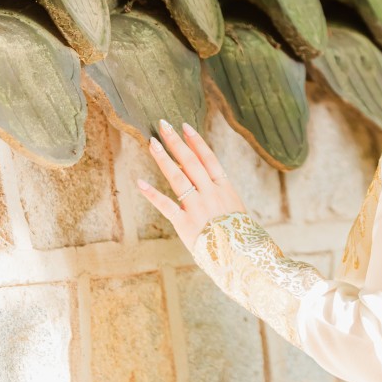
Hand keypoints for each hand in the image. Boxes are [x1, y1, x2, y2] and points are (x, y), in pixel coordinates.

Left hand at [136, 118, 248, 251]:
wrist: (242, 257)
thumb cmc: (240, 235)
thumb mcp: (235, 209)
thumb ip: (220, 194)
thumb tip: (205, 179)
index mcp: (224, 188)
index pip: (209, 159)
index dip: (196, 142)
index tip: (185, 126)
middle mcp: (211, 193)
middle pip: (191, 162)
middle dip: (176, 142)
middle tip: (163, 125)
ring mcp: (198, 207)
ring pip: (178, 177)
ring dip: (164, 159)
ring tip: (153, 143)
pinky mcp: (185, 223)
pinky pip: (166, 205)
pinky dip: (152, 194)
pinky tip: (140, 182)